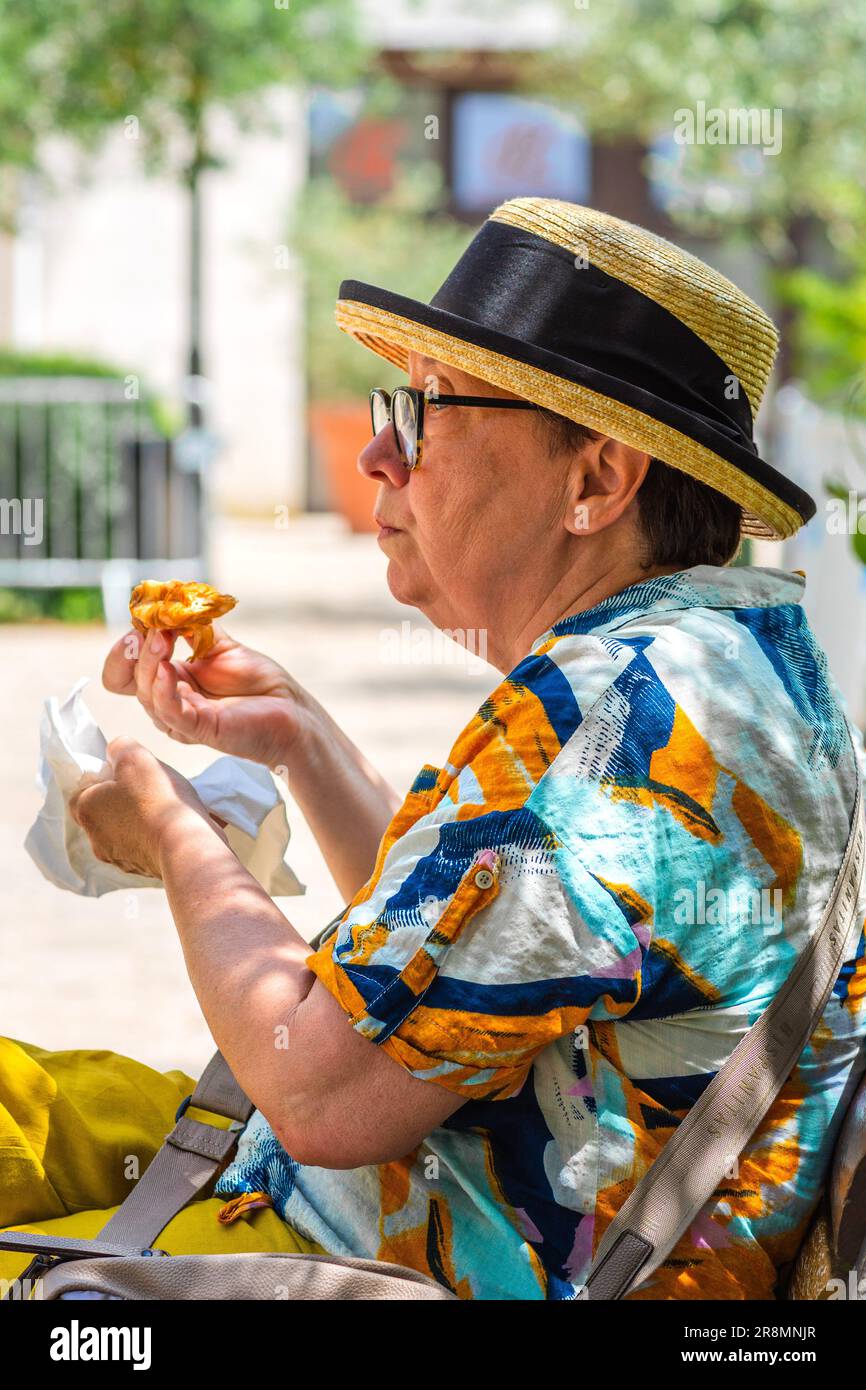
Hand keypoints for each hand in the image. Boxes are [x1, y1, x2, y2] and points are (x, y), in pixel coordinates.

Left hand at [69, 736, 225, 878]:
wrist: (184, 845)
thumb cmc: (156, 797)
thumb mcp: (135, 756)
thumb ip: (119, 747)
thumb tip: (115, 752)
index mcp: (85, 808)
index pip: (84, 788)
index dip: (105, 778)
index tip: (128, 773)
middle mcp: (95, 837)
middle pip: (106, 810)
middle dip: (124, 800)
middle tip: (150, 789)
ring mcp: (117, 858)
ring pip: (125, 830)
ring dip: (140, 820)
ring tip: (166, 810)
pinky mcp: (140, 870)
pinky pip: (143, 848)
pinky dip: (154, 837)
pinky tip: (173, 828)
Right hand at [102, 623, 309, 767]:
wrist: (291, 709)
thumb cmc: (258, 684)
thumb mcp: (220, 646)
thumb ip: (193, 626)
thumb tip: (168, 601)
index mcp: (169, 682)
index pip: (123, 672)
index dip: (124, 649)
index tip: (139, 620)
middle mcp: (169, 701)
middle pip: (129, 680)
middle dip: (135, 649)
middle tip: (150, 626)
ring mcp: (182, 718)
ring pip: (146, 693)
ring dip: (151, 660)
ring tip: (163, 636)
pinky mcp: (200, 729)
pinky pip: (170, 712)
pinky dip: (164, 689)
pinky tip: (170, 668)